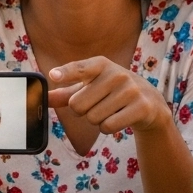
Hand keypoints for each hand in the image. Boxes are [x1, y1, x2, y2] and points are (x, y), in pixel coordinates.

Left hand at [48, 57, 168, 133]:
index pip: (80, 69)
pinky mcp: (140, 107)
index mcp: (101, 64)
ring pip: (92, 118)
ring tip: (111, 110)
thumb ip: (66, 93)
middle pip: (78, 105)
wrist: (149, 102)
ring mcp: (130, 90)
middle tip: (98, 104)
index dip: (66, 73)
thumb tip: (43, 98)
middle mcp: (116, 74)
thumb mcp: (91, 87)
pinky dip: (108, 128)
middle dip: (83, 111)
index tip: (53, 75)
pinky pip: (108, 126)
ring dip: (97, 120)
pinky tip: (119, 118)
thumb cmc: (112, 92)